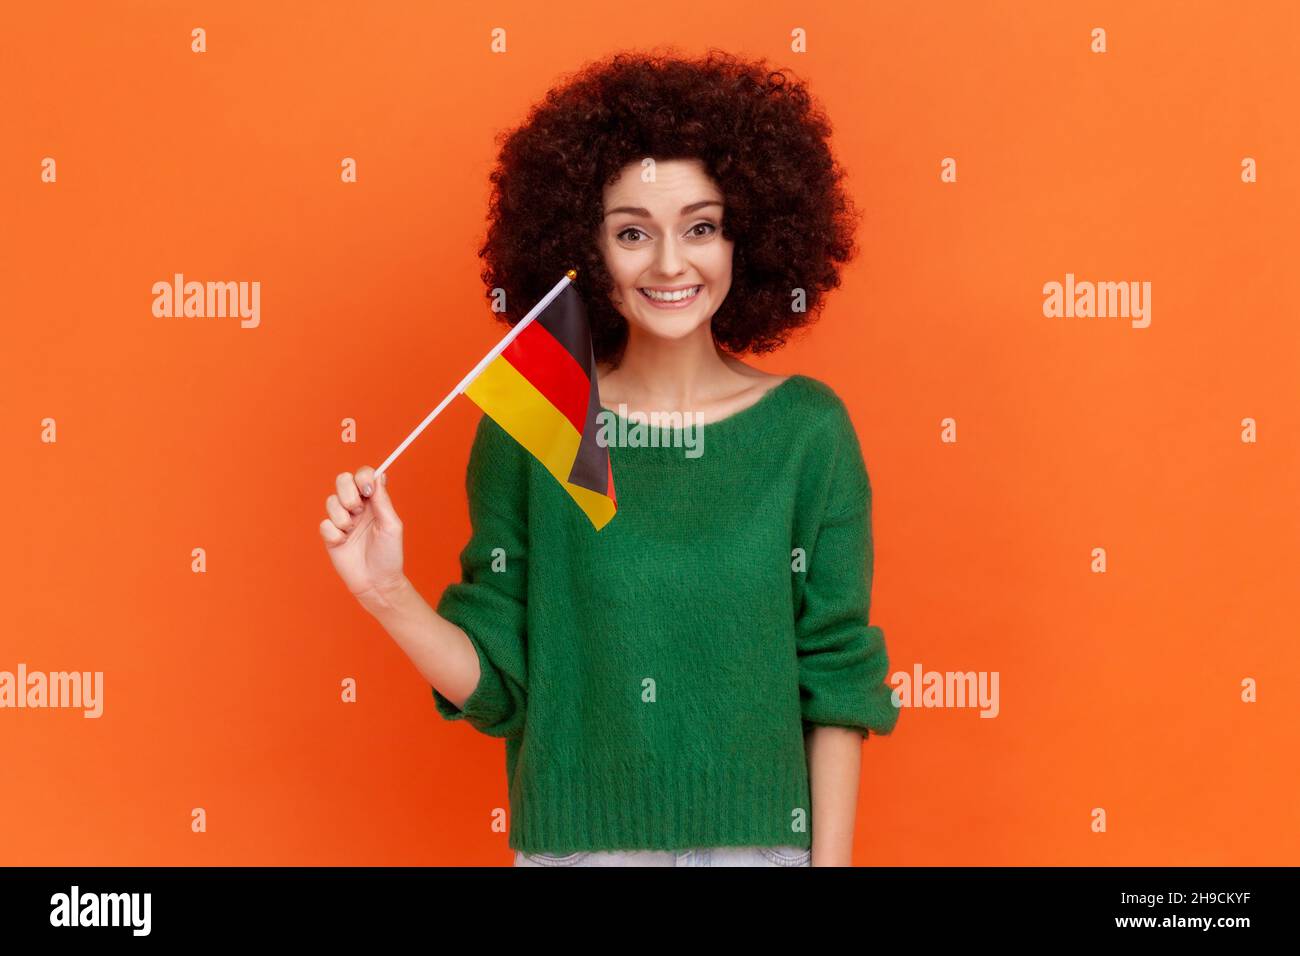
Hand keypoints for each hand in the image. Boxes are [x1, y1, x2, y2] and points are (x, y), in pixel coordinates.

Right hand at [319, 465, 406, 611]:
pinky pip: (324, 524)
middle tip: (357, 510)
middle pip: (342, 480)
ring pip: (331, 501)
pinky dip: (335, 534)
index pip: (363, 476)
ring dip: (342, 517)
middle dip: (348, 493)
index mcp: (374, 502)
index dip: (362, 477)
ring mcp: (342, 520)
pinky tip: (344, 543)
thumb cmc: (389, 555)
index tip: (367, 490)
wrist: (377, 582)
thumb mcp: (391, 525)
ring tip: (352, 531)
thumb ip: (383, 501)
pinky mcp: (330, 535)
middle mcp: (357, 507)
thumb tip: (378, 475)